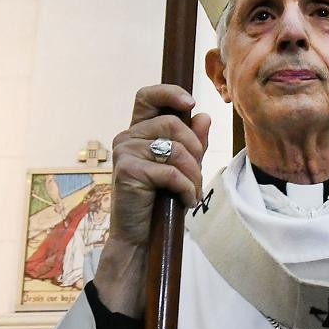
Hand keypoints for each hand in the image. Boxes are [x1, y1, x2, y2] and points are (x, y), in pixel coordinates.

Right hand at [108, 84, 210, 244]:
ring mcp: (125, 152)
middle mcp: (128, 137)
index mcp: (139, 131)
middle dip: (195, 149)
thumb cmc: (161, 200)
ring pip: (176, 149)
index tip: (190, 103)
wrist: (140, 236)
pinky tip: (186, 201)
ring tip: (192, 192)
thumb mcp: (182, 167)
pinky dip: (186, 188)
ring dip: (193, 174)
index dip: (169, 93)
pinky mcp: (128, 171)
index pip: (147, 96)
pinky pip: (171, 172)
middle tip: (197, 174)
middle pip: (173, 124)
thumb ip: (192, 142)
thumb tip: (203, 116)